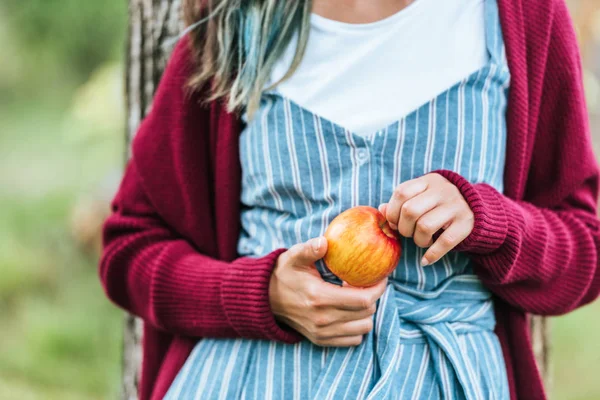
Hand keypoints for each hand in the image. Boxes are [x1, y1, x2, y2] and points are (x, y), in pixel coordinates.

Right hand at [269, 237, 387, 346]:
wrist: (265, 300)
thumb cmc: (284, 274)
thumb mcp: (293, 257)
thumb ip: (309, 249)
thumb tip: (324, 242)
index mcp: (319, 297)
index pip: (363, 300)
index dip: (378, 289)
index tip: (380, 278)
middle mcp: (323, 319)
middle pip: (366, 313)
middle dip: (372, 297)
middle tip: (365, 284)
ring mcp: (322, 332)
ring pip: (363, 328)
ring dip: (365, 313)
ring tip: (355, 298)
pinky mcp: (321, 340)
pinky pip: (354, 339)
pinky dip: (357, 326)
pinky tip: (348, 311)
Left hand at [379, 173, 473, 265]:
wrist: (475, 208)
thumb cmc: (438, 204)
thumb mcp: (421, 197)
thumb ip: (400, 202)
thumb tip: (381, 210)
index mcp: (428, 181)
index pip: (401, 192)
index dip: (393, 211)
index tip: (395, 222)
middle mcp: (443, 191)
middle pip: (410, 210)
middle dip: (404, 228)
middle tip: (408, 233)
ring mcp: (456, 206)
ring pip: (425, 226)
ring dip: (418, 240)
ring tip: (422, 241)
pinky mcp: (466, 223)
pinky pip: (445, 242)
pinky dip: (432, 254)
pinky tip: (426, 260)